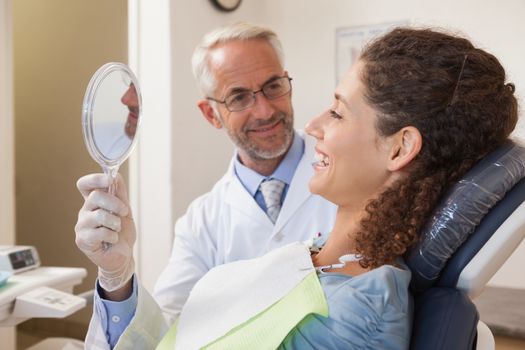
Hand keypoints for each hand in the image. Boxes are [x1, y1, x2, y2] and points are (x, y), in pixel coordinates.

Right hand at [75, 173, 135, 292]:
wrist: (123, 256)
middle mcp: (85, 212)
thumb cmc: (122, 233)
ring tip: (116, 230)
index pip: (84, 185)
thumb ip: (120, 194)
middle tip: (124, 212)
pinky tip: (112, 240)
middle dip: (115, 203)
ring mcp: (81, 226)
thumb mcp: (125, 211)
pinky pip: (100, 232)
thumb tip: (116, 176)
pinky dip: (113, 236)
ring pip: (99, 215)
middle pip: (95, 196)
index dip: (94, 179)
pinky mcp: (82, 240)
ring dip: (115, 223)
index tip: (109, 180)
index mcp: (93, 203)